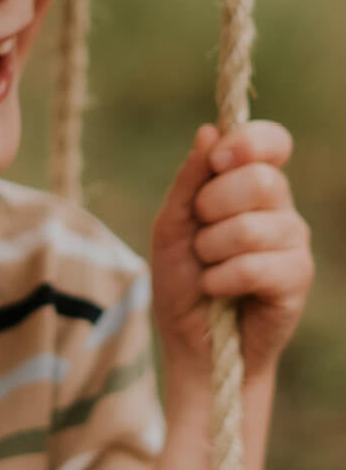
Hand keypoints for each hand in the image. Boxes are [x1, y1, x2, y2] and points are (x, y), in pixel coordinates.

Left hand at [151, 121, 312, 382]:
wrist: (193, 339)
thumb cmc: (181, 274)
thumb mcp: (171, 222)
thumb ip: (190, 179)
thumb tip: (209, 130)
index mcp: (249, 182)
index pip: (272, 141)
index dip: (249, 141)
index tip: (219, 159)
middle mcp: (279, 207)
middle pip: (261, 179)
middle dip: (212, 204)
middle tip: (200, 229)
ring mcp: (293, 242)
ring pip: (252, 227)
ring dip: (211, 249)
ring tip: (207, 265)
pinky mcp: (297, 279)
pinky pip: (256, 267)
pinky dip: (221, 278)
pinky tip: (217, 288)